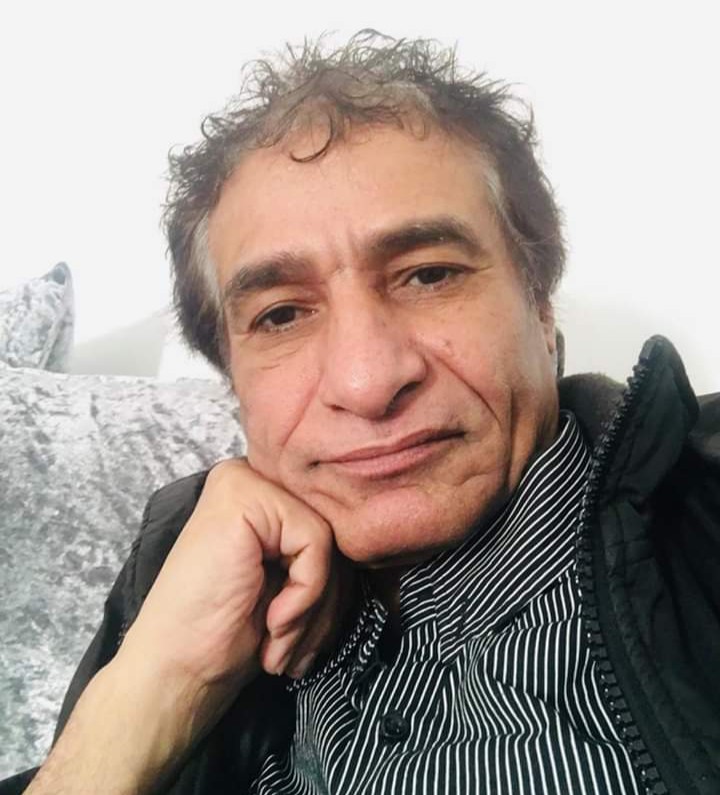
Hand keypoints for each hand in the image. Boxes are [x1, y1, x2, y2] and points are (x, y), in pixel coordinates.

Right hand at [25, 460, 349, 794]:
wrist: (173, 673)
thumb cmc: (224, 637)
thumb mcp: (287, 586)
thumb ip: (320, 554)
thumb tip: (374, 543)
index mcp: (257, 497)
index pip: (328, 529)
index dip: (325, 590)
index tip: (297, 639)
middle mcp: (250, 478)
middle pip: (332, 533)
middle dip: (324, 602)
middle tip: (291, 650)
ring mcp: (244, 481)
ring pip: (329, 540)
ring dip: (315, 608)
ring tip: (281, 646)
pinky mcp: (245, 496)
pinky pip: (316, 542)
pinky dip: (306, 594)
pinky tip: (273, 623)